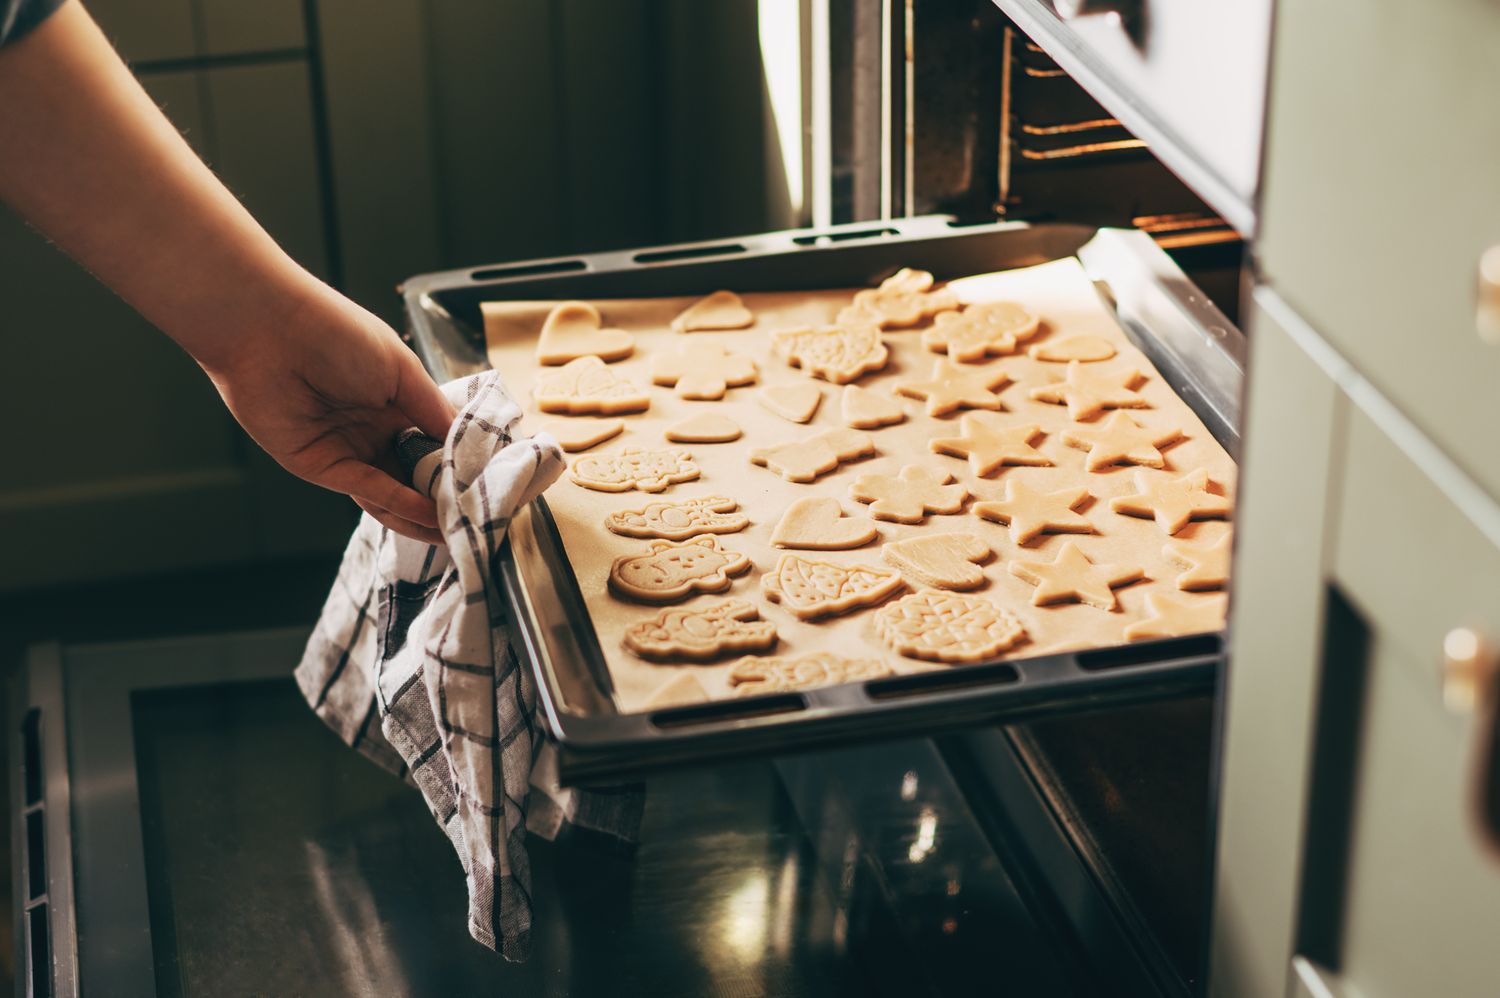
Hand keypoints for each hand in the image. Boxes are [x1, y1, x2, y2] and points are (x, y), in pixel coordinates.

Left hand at [205, 288, 455, 544]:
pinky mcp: (320, 466)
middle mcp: (372, 429)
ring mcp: (347, 450)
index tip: (489, 483)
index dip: (459, 464)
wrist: (268, 329)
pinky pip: (367, 490)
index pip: (435, 443)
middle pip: (416, 473)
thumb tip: (463, 444)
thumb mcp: (401, 368)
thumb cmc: (334, 332)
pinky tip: (426, 513)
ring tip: (457, 531)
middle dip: (445, 496)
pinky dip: (398, 504)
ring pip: (393, 491)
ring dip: (424, 514)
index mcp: (394, 401)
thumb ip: (432, 410)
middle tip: (479, 517)